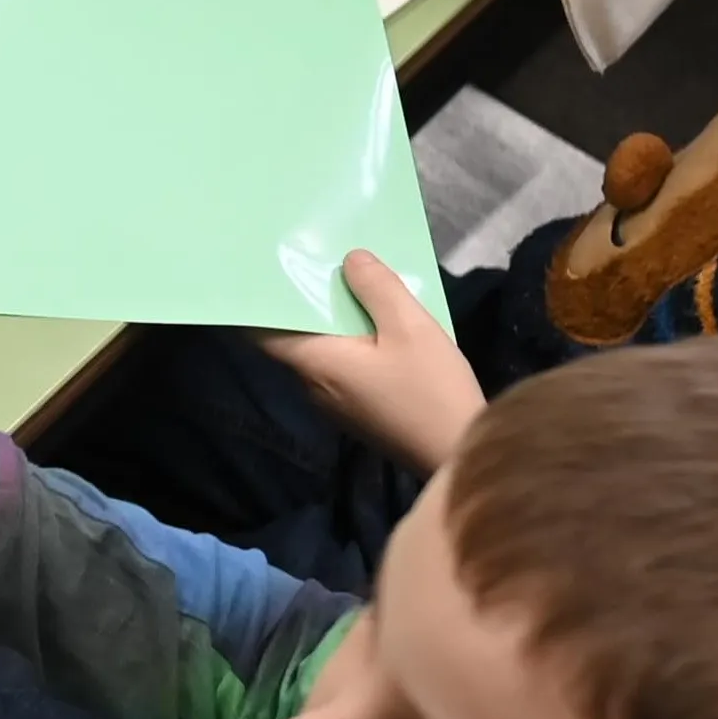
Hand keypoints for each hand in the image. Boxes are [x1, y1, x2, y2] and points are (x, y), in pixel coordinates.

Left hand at [264, 248, 485, 471]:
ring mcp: (335, 403)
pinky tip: (375, 324)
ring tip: (349, 282)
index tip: (263, 270)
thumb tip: (349, 260)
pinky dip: (350, 343)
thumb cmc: (431, 391)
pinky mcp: (358, 412)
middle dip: (303, 301)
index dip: (258, 300)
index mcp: (315, 363)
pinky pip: (342, 367)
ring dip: (332, 321)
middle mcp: (313, 385)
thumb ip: (377, 288)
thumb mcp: (410, 327)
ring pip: (322, 352)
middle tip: (314, 260)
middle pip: (294, 337)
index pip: (261, 332)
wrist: (459, 458)